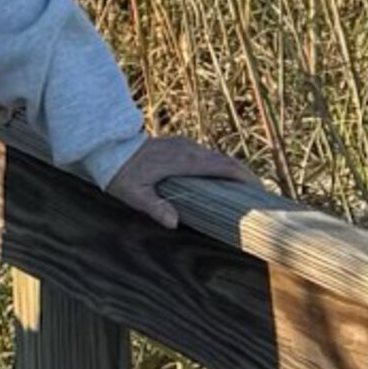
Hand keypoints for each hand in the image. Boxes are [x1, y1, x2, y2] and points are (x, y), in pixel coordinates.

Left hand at [105, 134, 261, 232]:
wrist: (107, 146)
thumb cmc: (120, 172)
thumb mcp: (134, 193)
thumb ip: (154, 207)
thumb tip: (173, 223)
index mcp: (183, 161)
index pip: (221, 166)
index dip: (242, 176)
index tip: (259, 188)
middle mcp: (188, 149)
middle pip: (224, 161)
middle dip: (244, 174)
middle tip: (260, 192)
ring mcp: (183, 145)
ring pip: (216, 156)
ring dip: (232, 169)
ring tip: (246, 188)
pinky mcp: (178, 145)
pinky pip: (205, 155)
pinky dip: (219, 165)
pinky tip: (221, 178)